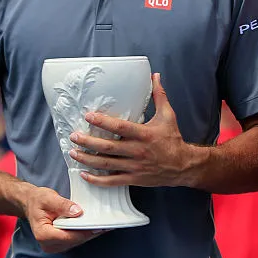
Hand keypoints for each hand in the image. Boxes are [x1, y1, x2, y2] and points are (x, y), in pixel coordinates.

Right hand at [21, 185, 109, 253]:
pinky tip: (95, 226)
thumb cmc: (38, 200)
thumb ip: (63, 205)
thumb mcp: (49, 198)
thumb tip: (78, 212)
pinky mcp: (60, 244)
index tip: (99, 226)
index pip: (68, 236)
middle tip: (107, 224)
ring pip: (77, 242)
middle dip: (90, 232)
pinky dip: (85, 233)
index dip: (85, 231)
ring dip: (90, 233)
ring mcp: (54, 246)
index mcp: (43, 234)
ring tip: (105, 224)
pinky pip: (76, 240)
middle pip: (75, 240)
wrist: (31, 204)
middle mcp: (48, 244)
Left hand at [67, 73, 200, 188]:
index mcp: (144, 134)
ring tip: (73, 153)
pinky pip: (112, 181)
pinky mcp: (133, 178)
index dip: (103, 122)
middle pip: (108, 147)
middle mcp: (137, 151)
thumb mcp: (168, 115)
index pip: (120, 127)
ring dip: (87, 159)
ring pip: (106, 164)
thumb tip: (155, 76)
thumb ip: (159, 95)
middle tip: (73, 136)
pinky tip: (84, 174)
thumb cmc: (173, 139)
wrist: (183, 165)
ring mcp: (134, 167)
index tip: (88, 116)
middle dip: (88, 142)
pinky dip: (97, 180)